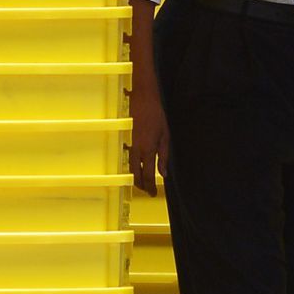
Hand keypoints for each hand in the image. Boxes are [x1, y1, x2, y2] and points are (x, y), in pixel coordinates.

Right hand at [129, 80, 170, 195]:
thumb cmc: (157, 116)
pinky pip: (128, 158)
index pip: (148, 175)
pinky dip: (132, 167)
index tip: (154, 194)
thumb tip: (163, 174)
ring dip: (136, 177)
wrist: (143, 99)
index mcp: (148, 150)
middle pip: (136, 174)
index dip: (150, 187)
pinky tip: (136, 167)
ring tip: (142, 183)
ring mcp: (131, 145)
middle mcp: (137, 150)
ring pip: (131, 167)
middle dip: (142, 185)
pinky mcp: (128, 140)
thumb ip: (164, 157)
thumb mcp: (165, 136)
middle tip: (148, 191)